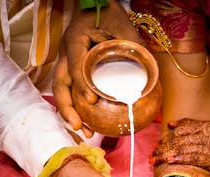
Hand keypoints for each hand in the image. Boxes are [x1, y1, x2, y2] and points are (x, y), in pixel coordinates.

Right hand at [53, 0, 143, 136]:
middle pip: (60, 85)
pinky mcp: (73, 70)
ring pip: (63, 91)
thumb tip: (149, 74)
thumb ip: (133, 45)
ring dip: (71, 113)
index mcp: (75, 40)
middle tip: (80, 126)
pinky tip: (89, 122)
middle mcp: (66, 54)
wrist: (96, 5)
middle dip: (68, 108)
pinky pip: (71, 91)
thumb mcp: (123, 25)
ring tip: (85, 132)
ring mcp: (67, 63)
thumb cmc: (108, 12)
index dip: (82, 83)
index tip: (91, 99)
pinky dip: (77, 108)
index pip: (75, 64)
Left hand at [152, 119, 209, 176]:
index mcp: (206, 125)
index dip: (168, 136)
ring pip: (182, 148)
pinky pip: (191, 158)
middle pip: (179, 139)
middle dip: (163, 147)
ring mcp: (208, 146)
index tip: (158, 143)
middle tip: (153, 154)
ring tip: (156, 159)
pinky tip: (169, 161)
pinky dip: (179, 159)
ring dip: (166, 155)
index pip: (182, 128)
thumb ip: (193, 126)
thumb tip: (171, 124)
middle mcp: (206, 134)